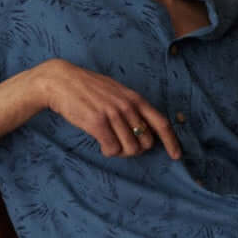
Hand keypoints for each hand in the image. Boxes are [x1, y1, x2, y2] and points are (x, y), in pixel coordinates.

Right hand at [32, 58, 180, 159]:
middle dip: (136, 149)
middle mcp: (127, 106)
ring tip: (109, 144)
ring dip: (120, 152)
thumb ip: (131, 107)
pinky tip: (101, 145)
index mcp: (135, 99)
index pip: (161, 123)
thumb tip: (144, 130)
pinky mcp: (97, 123)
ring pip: (130, 149)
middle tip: (122, 146)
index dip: (171, 142)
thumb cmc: (88, 88)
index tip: (176, 155)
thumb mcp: (116, 92)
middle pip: (145, 142)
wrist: (60, 81)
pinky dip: (108, 151)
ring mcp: (113, 114)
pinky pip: (112, 149)